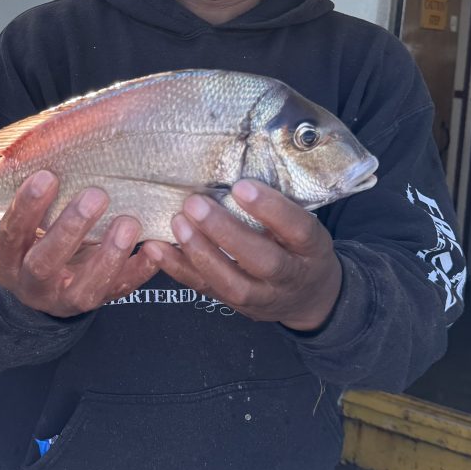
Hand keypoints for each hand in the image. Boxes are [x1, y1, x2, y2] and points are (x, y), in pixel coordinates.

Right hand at [0, 171, 160, 317]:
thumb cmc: (35, 240)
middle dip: (70, 228)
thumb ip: (33, 198)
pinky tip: (152, 249)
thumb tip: (44, 141)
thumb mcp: (23, 225)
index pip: (13, 233)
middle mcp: (33, 284)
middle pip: (45, 262)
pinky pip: (119, 291)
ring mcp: (65, 300)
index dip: (27, 206)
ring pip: (85, 288)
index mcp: (8, 260)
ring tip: (128, 222)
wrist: (44, 291)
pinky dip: (138, 271)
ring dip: (108, 254)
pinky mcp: (98, 303)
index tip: (47, 175)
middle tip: (95, 195)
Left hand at [143, 180, 341, 331]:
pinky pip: (205, 289)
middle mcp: (291, 276)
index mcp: (312, 248)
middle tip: (196, 204)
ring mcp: (263, 296)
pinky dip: (179, 269)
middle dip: (227, 233)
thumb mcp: (305, 224)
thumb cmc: (300, 248)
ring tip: (177, 223)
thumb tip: (237, 163)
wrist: (310, 298)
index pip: (298, 229)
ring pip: (232, 283)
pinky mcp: (236, 305)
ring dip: (200, 252)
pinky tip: (157, 249)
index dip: (271, 209)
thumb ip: (279, 205)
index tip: (241, 186)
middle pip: (263, 260)